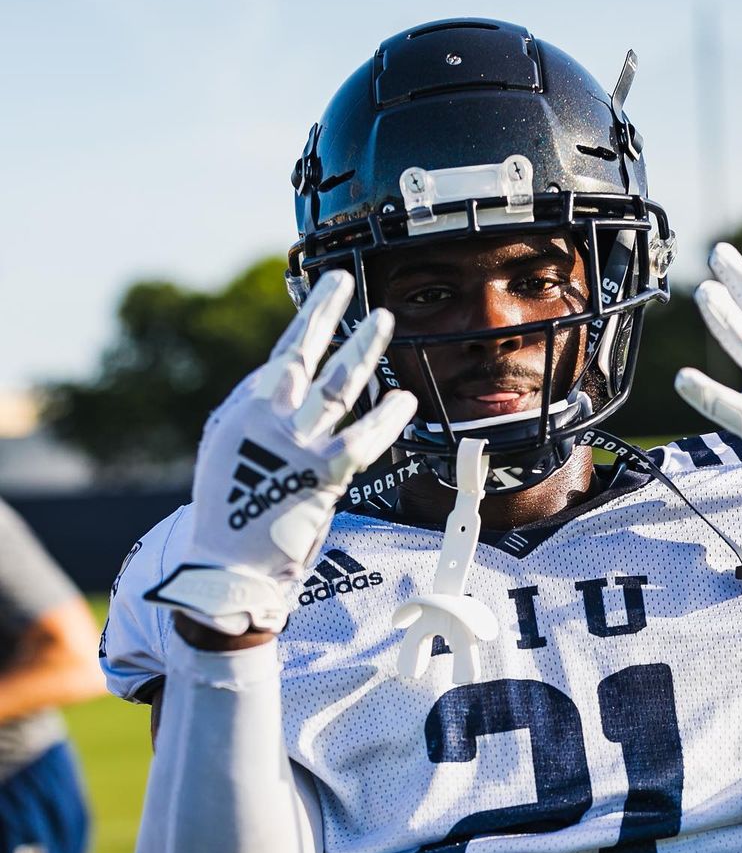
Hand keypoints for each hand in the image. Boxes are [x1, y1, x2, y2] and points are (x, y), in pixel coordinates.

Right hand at [146, 272, 417, 632]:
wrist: (226, 570)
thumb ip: (256, 425)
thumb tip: (282, 394)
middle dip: (322, 314)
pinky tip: (405, 397)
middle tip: (341, 281)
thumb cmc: (232, 519)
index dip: (303, 332)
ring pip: (335, 383)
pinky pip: (362, 436)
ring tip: (383, 319)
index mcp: (239, 414)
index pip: (278, 363)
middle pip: (299, 354)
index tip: (323, 308)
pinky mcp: (319, 474)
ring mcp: (290, 444)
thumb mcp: (230, 460)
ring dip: (361, 348)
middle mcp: (261, 420)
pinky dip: (386, 416)